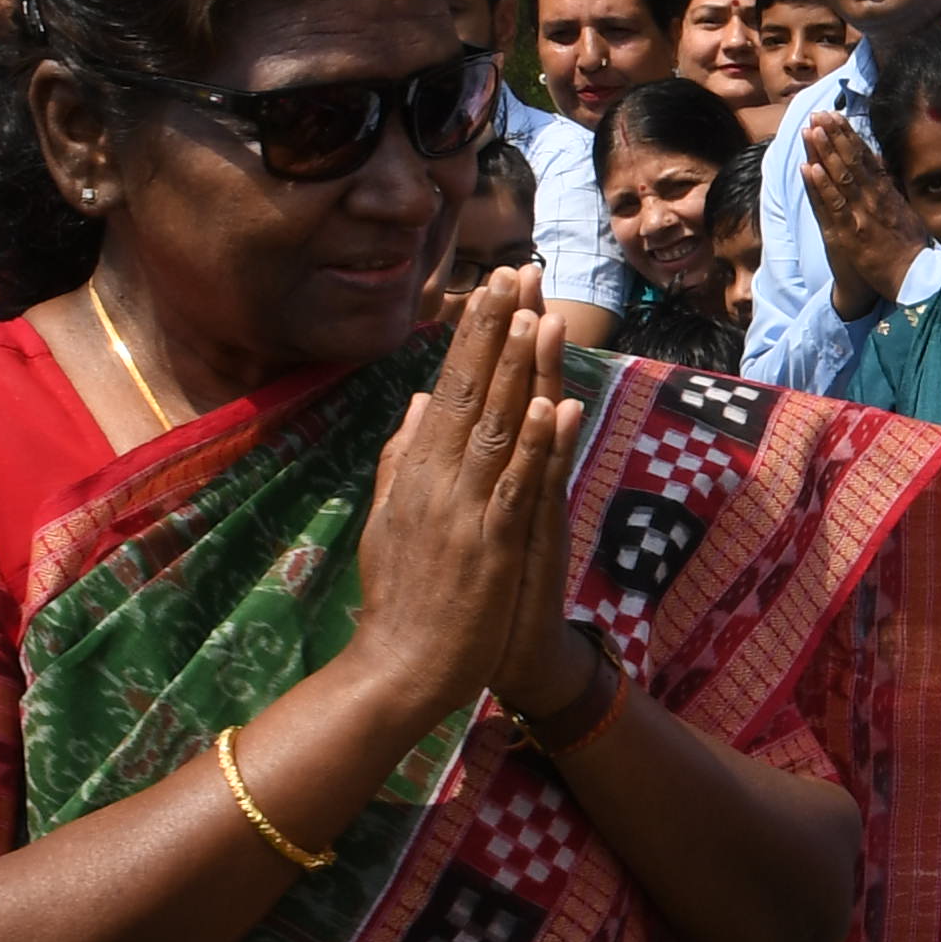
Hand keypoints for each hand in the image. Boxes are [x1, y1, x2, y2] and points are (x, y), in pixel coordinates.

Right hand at [347, 269, 579, 736]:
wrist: (397, 670)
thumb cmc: (401, 597)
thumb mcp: (391, 518)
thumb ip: (401, 459)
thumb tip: (416, 402)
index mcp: (416, 472)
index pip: (447, 388)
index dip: (471, 335)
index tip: (491, 286)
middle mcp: (437, 481)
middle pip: (470, 392)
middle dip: (494, 331)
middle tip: (516, 271)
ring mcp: (464, 512)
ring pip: (495, 427)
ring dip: (515, 370)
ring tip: (534, 314)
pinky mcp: (492, 547)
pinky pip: (517, 487)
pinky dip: (534, 446)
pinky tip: (549, 406)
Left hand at [797, 107, 922, 317]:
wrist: (911, 277)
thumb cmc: (910, 246)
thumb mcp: (907, 210)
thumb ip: (892, 187)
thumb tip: (881, 162)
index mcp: (887, 192)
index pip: (864, 157)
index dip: (848, 135)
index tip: (835, 115)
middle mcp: (873, 199)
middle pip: (850, 161)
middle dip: (833, 136)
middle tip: (819, 114)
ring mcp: (859, 215)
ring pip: (839, 178)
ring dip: (823, 153)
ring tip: (811, 130)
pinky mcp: (847, 234)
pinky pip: (831, 207)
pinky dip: (820, 187)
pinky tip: (809, 168)